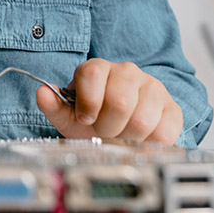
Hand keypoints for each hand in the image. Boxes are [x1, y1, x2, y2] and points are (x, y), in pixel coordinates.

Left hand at [35, 59, 182, 144]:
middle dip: (107, 126)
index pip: (93, 75)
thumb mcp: (69, 114)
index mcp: (99, 69)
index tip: (86, 118)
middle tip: (104, 131)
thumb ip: (54, 105)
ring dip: (128, 137)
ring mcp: (152, 87)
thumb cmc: (94, 118)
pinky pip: (163, 132)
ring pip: (142, 119)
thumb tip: (42, 92)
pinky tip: (139, 139)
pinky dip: (148, 143)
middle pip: (120, 102)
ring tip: (121, 136)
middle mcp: (127, 72)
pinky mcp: (171, 108)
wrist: (123, 126)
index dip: (87, 103)